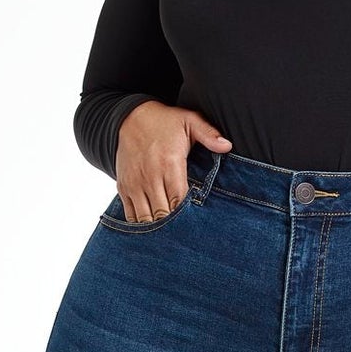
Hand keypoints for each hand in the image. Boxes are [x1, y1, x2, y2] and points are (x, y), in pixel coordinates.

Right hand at [115, 102, 231, 221]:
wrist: (129, 117)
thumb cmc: (164, 122)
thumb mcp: (189, 120)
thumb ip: (209, 134)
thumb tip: (227, 146)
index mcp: (169, 164)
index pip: (180, 201)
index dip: (188, 215)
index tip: (197, 221)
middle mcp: (150, 177)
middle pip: (163, 214)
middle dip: (174, 226)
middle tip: (186, 233)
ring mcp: (134, 184)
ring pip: (145, 218)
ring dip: (157, 228)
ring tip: (171, 234)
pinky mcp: (123, 187)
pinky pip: (130, 214)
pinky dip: (140, 224)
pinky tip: (153, 228)